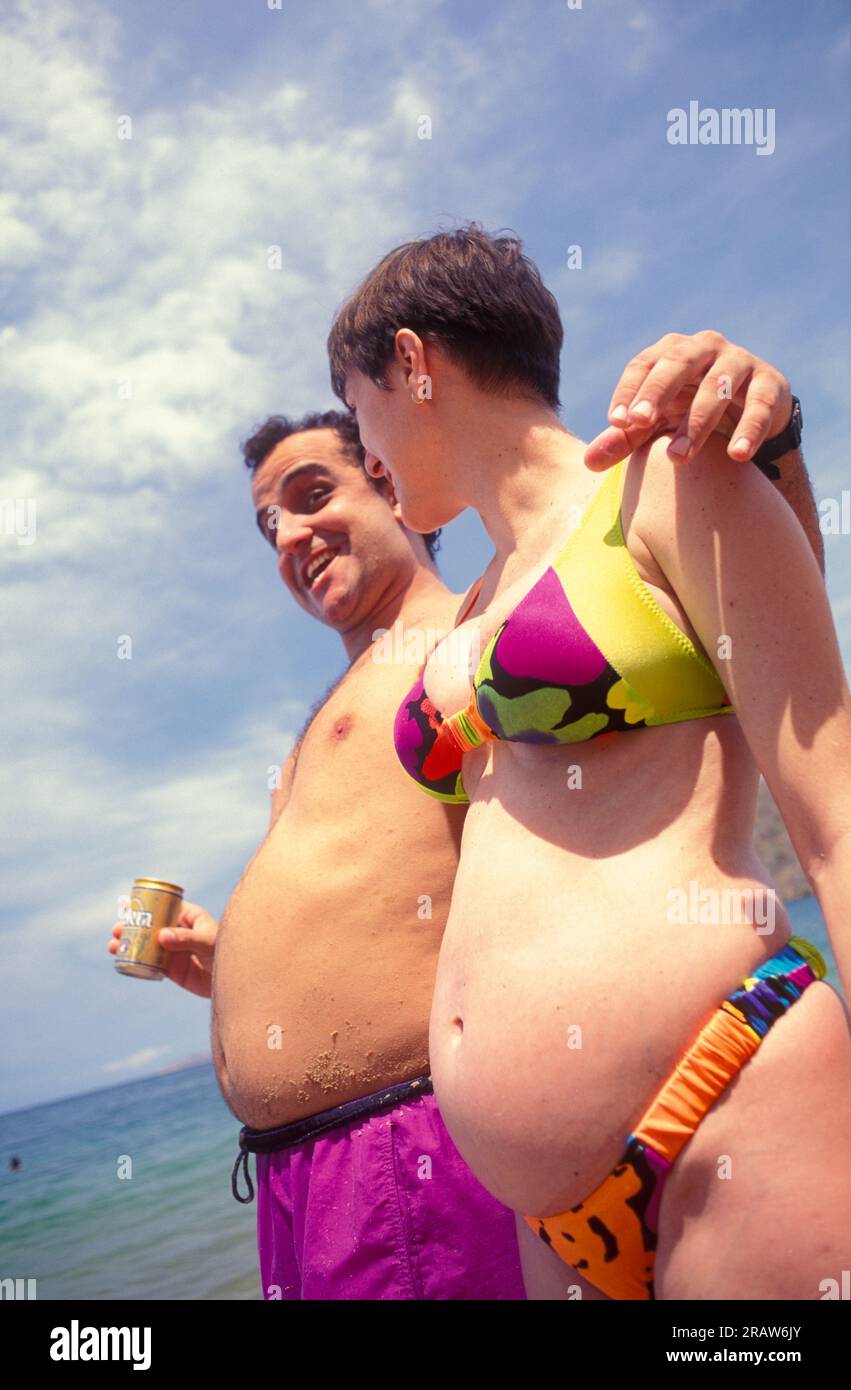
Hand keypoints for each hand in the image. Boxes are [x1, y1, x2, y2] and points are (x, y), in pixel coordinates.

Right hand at [108, 900, 217, 997]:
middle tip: (116, 929)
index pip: (164, 906)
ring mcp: (174, 951)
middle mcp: (179, 932)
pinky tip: (122, 961)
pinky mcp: (172, 969)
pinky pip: (150, 964)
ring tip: (113, 945)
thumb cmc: (226, 952)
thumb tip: (161, 936)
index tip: (127, 904)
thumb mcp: (208, 941)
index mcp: (189, 917)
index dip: (145, 905)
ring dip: (129, 944)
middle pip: (151, 926)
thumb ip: (187, 939)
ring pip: (147, 945)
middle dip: (131, 926)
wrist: (233, 981)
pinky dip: (136, 962)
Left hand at [584, 330, 793, 470]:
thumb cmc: (688, 412)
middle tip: (638, 422)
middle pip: (677, 364)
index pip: (643, 364)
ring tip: (679, 459)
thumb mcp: (656, 424)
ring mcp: (739, 362)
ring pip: (716, 387)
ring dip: (696, 423)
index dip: (628, 390)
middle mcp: (704, 348)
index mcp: (670, 352)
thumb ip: (624, 440)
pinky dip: (749, 430)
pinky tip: (737, 455)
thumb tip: (587, 463)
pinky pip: (759, 405)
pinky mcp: (770, 383)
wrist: (748, 413)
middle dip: (656, 392)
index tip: (616, 422)